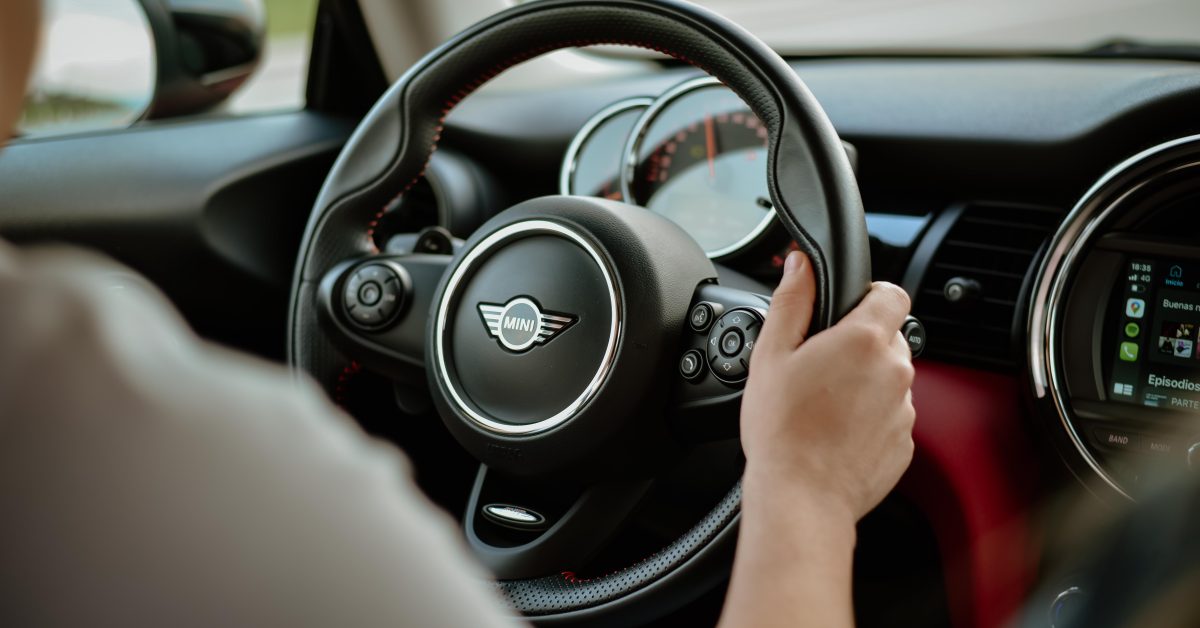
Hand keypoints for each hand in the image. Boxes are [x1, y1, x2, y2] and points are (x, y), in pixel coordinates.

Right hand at [741, 251, 915, 522]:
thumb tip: (801, 265)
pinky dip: (868, 420)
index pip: (893, 293)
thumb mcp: (771, 354)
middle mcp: (895, 371)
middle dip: (859, 346)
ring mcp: (904, 410)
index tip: (847, 311)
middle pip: (889, 339)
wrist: (800, 497)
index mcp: (864, 340)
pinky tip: (834, 433)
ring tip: (823, 407)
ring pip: (889, 380)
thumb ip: (792, 301)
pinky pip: (890, 418)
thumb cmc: (781, 429)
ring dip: (865, 385)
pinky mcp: (904, 445)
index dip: (870, 296)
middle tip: (819, 368)